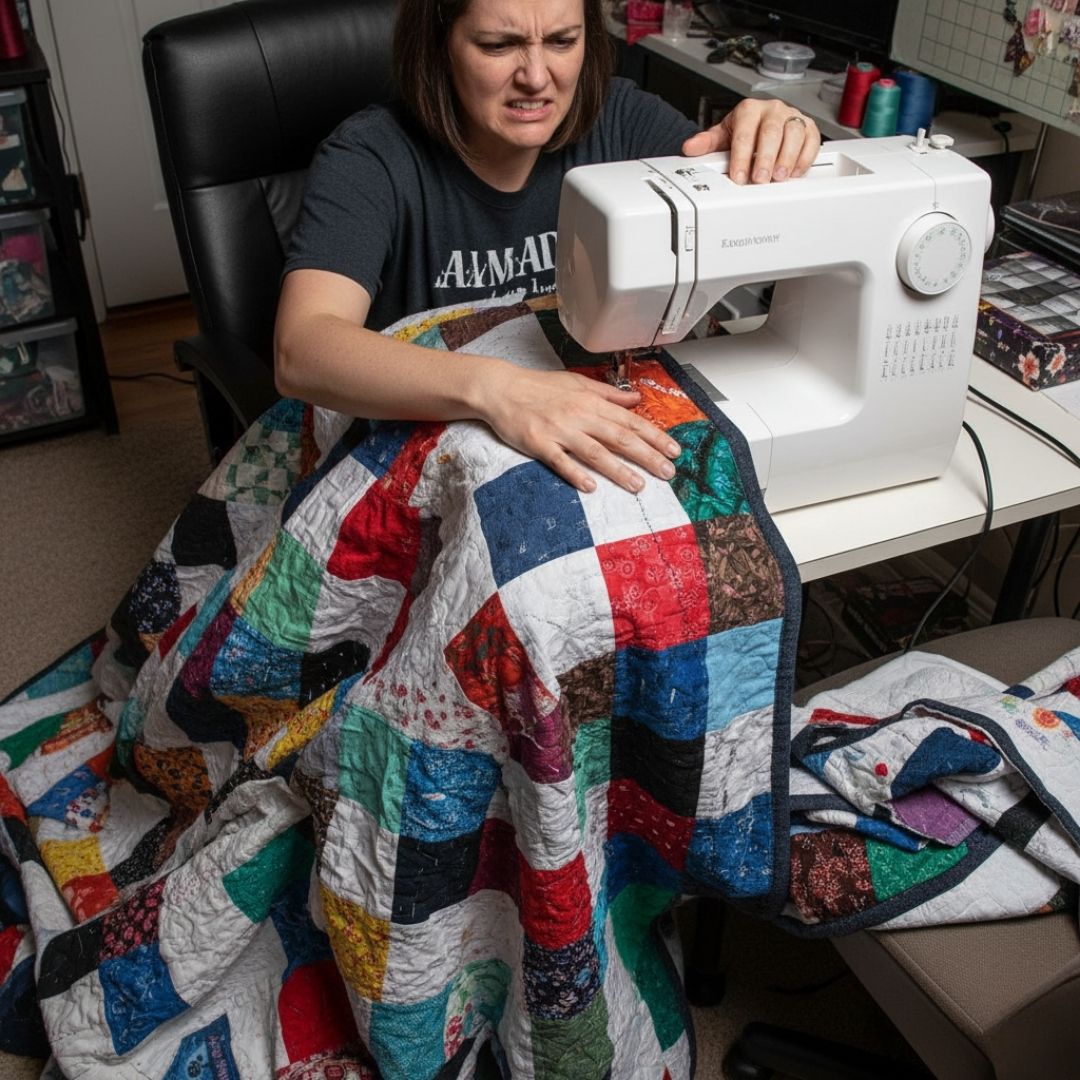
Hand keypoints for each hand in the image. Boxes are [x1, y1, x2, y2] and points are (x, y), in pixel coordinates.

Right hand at [477, 365, 681, 494]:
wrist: (501, 388)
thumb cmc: (539, 386)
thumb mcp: (577, 382)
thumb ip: (609, 394)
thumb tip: (637, 399)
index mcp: (591, 401)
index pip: (630, 421)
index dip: (655, 436)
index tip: (674, 450)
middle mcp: (580, 416)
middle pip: (620, 438)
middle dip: (647, 456)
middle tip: (667, 473)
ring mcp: (560, 431)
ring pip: (595, 452)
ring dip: (618, 470)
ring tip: (638, 486)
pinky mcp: (539, 444)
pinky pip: (560, 461)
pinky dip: (575, 473)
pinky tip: (590, 487)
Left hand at [681, 98, 820, 184]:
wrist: (762, 121)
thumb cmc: (744, 130)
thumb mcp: (724, 136)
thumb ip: (707, 143)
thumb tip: (689, 148)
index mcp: (749, 110)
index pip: (744, 133)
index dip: (741, 156)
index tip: (739, 176)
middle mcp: (772, 110)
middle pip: (771, 132)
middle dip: (765, 158)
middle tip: (760, 179)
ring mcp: (791, 117)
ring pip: (794, 134)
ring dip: (787, 157)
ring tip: (779, 176)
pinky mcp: (808, 127)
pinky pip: (811, 140)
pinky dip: (805, 157)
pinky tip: (795, 172)